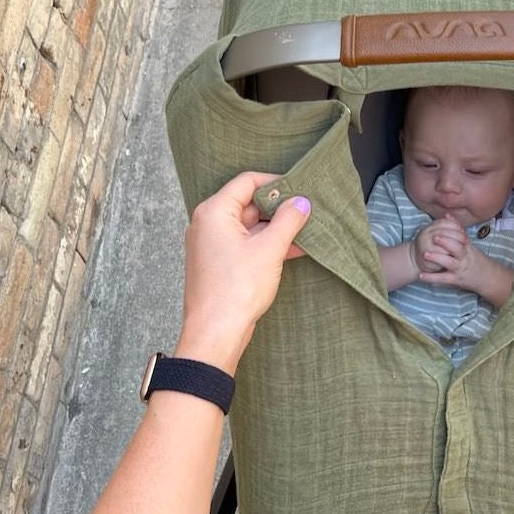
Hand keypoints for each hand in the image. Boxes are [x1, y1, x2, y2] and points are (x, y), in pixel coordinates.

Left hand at [177, 172, 310, 373]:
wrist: (216, 332)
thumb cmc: (235, 290)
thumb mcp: (270, 249)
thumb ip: (288, 220)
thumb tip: (301, 202)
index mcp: (214, 212)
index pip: (247, 181)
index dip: (275, 183)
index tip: (299, 189)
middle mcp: (207, 224)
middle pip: (248, 203)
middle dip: (278, 207)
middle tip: (305, 211)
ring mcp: (211, 245)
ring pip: (248, 226)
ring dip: (275, 228)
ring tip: (304, 232)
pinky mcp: (218, 263)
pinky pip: (245, 244)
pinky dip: (265, 244)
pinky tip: (292, 250)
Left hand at [416, 216, 513, 305]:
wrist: (488, 278)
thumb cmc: (476, 260)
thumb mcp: (469, 245)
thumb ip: (457, 231)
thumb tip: (447, 215)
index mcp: (466, 248)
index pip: (460, 237)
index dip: (452, 231)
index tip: (442, 224)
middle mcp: (464, 257)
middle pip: (457, 248)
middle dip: (446, 243)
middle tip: (434, 237)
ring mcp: (459, 269)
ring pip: (450, 263)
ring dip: (437, 258)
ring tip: (425, 254)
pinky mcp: (456, 280)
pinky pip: (443, 279)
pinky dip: (432, 278)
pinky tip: (421, 275)